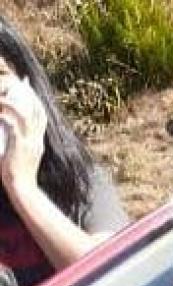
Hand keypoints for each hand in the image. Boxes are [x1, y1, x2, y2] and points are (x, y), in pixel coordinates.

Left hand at [0, 76, 45, 197]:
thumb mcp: (21, 155)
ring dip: (13, 103)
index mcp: (39, 142)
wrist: (21, 188)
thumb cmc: (17, 174)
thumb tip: (9, 127)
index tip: (29, 88)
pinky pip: (13, 124)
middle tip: (20, 82)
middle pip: (37, 111)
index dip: (36, 100)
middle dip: (29, 95)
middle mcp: (37, 139)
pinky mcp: (20, 145)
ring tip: (2, 97)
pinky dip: (5, 115)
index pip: (41, 116)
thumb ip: (19, 141)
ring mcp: (30, 142)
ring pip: (25, 114)